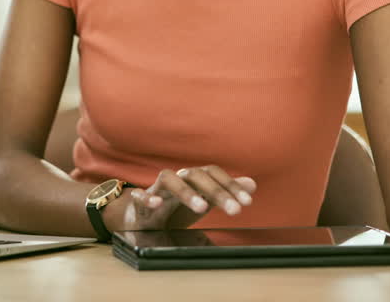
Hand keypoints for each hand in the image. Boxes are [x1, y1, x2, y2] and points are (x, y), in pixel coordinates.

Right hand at [106, 165, 255, 230]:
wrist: (141, 217)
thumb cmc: (175, 207)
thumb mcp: (203, 200)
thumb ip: (225, 192)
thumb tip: (252, 184)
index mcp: (192, 179)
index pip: (213, 173)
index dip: (230, 185)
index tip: (247, 202)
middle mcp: (176, 179)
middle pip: (196, 175)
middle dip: (217, 191)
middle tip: (234, 210)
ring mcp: (156, 189)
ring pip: (168, 179)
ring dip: (186, 192)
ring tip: (203, 208)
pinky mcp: (137, 202)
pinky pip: (139, 196)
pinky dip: (147, 197)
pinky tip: (157, 204)